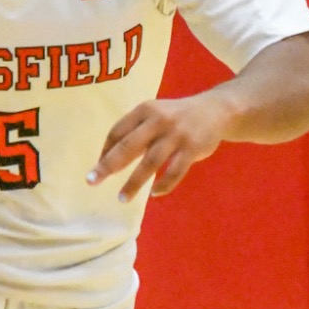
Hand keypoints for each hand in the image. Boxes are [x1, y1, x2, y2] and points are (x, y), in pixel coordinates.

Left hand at [89, 94, 235, 202]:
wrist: (216, 110)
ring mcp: (177, 134)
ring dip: (134, 182)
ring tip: (122, 198)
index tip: (97, 167)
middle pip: (129, 146)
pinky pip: (175, 171)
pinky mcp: (193, 148)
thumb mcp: (155, 114)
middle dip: (108, 165)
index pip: (117, 131)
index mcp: (145, 109)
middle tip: (92, 181)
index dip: (105, 150)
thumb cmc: (177, 116)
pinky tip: (155, 193)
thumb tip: (108, 158)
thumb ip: (135, 131)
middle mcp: (159, 120)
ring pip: (150, 163)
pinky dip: (164, 184)